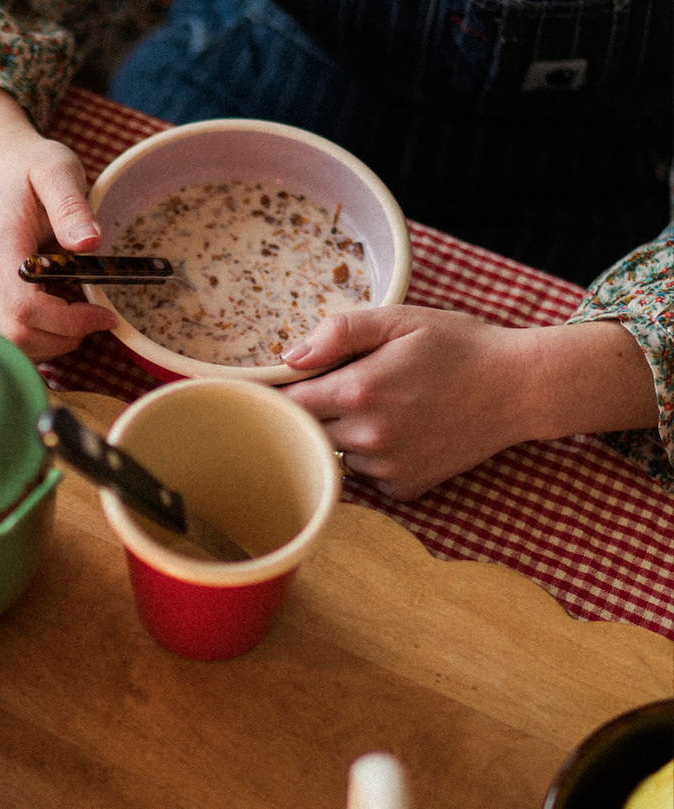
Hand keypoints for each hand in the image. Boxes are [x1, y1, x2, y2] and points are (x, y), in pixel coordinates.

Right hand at [0, 87, 116, 359]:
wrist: (1, 168)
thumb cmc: (31, 168)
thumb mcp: (58, 170)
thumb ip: (71, 206)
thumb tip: (89, 244)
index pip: (25, 307)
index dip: (69, 321)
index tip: (105, 313)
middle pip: (15, 335)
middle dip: (62, 338)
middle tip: (98, 318)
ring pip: (13, 342)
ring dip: (55, 341)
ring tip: (83, 314)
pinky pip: (14, 334)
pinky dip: (45, 334)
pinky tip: (67, 311)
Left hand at [281, 306, 657, 499]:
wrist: (519, 387)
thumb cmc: (460, 346)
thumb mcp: (401, 319)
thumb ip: (340, 333)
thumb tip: (289, 358)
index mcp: (357, 391)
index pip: (290, 402)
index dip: (289, 390)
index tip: (298, 380)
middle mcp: (367, 437)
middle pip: (311, 429)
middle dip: (321, 410)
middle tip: (353, 385)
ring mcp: (386, 468)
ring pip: (338, 453)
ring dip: (347, 434)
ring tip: (387, 406)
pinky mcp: (405, 488)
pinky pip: (368, 476)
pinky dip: (376, 458)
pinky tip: (405, 433)